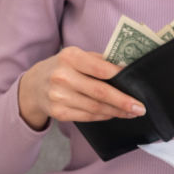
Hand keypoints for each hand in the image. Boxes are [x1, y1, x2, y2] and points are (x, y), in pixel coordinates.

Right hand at [18, 47, 145, 129]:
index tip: (136, 83)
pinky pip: (88, 116)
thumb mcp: (76, 56)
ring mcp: (59, 96)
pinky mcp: (59, 112)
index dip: (120, 77)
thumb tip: (127, 70)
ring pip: (96, 108)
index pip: (100, 68)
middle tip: (140, 107)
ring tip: (132, 112)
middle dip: (123, 101)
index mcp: (70, 57)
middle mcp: (62, 77)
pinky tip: (114, 114)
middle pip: (100, 92)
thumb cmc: (62, 67)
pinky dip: (104, 116)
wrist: (33, 85)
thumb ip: (99, 61)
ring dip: (117, 112)